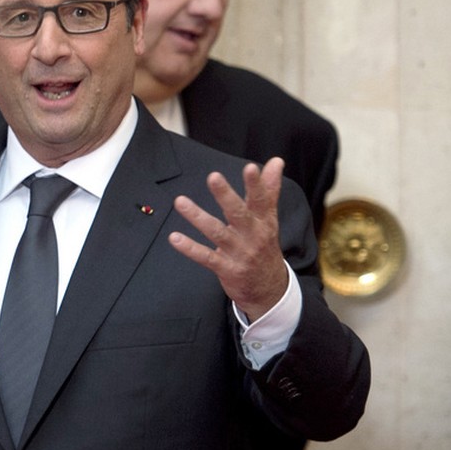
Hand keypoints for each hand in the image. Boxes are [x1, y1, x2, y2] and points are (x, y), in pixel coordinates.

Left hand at [167, 157, 291, 320]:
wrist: (270, 288)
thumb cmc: (264, 245)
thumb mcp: (269, 219)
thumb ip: (269, 189)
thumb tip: (276, 161)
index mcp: (263, 221)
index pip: (261, 200)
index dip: (257, 184)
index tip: (251, 168)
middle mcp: (252, 236)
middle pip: (238, 213)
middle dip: (226, 196)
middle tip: (213, 177)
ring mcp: (239, 253)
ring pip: (217, 233)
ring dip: (198, 217)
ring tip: (180, 201)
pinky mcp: (226, 268)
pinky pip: (206, 257)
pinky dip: (190, 248)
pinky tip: (174, 238)